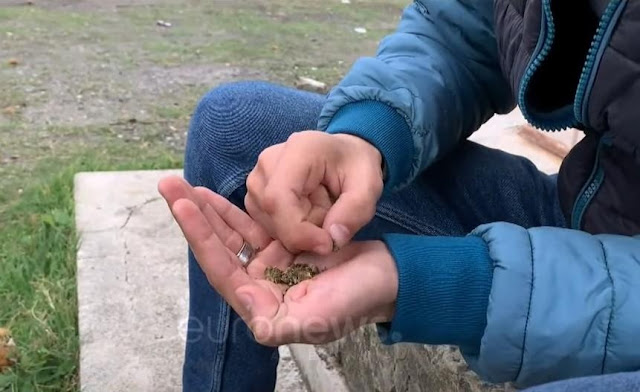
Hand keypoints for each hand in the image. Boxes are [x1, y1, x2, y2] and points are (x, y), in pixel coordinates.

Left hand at [158, 176, 396, 344]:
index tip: (183, 205)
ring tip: (183, 184)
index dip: (201, 238)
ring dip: (207, 210)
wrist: (386, 278)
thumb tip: (245, 306)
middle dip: (194, 218)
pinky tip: (212, 195)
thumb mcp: (320, 320)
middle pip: (218, 249)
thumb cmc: (357, 300)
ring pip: (230, 236)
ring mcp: (269, 267)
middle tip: (170, 185)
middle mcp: (259, 288)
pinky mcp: (281, 249)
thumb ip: (279, 324)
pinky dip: (231, 212)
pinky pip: (250, 228)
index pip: (222, 270)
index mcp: (263, 307)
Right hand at [246, 131, 383, 254]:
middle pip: (273, 216)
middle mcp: (267, 162)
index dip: (298, 231)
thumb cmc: (355, 167)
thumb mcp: (369, 186)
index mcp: (297, 150)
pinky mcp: (253, 196)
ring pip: (269, 225)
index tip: (327, 245)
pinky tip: (307, 216)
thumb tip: (332, 239)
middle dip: (305, 232)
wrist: (343, 156)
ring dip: (298, 232)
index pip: (278, 199)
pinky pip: (265, 227)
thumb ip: (355, 211)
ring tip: (321, 212)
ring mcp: (256, 179)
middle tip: (332, 218)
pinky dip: (288, 232)